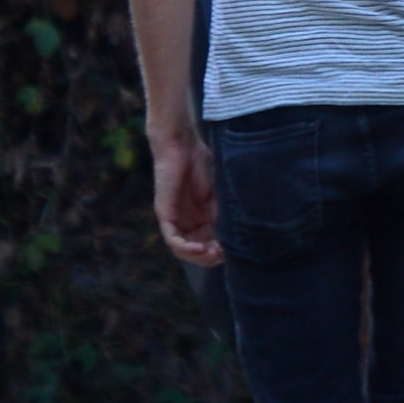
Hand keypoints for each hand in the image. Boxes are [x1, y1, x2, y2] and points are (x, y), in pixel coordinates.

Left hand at [152, 131, 222, 265]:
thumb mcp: (219, 195)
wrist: (183, 144)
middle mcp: (186, 221)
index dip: (221, 252)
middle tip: (224, 255)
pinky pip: (172, 239)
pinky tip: (199, 249)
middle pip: (197, 251)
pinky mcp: (165, 213)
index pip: (210, 244)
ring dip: (199, 257)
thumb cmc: (202, 163)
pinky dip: (185, 248)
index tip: (235, 252)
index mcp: (201, 217)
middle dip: (211, 258)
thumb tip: (238, 239)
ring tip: (213, 254)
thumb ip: (224, 215)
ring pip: (183, 249)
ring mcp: (174, 219)